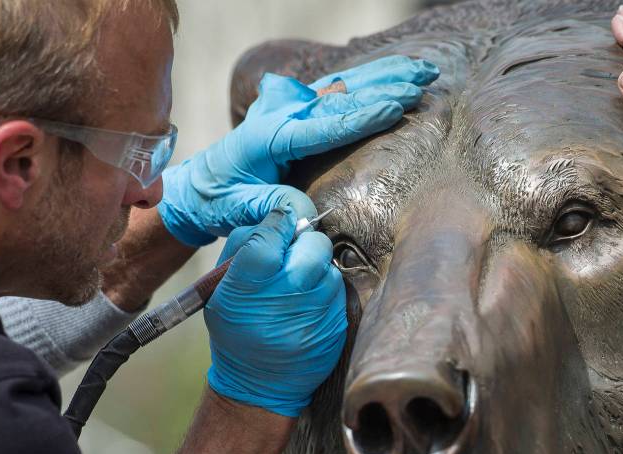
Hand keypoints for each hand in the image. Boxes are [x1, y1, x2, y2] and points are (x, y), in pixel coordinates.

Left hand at [159, 56, 439, 245]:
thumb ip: (269, 206)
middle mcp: (283, 114)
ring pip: (346, 86)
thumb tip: (304, 214)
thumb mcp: (237, 208)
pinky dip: (371, 81)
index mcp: (269, 136)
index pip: (323, 125)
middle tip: (422, 82)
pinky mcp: (300, 112)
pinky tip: (398, 74)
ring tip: (423, 70)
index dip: (360, 117)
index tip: (394, 109)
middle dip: (385, 88)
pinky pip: (340, 91)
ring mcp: (292, 109)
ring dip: (386, 77)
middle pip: (342, 97)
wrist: (199, 186)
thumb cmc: (217, 201)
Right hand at [204, 209, 345, 416]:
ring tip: (298, 285)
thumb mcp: (220, 291)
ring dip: (316, 268)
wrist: (259, 385)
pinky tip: (308, 304)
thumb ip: (244, 247)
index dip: (278, 223)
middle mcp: (284, 298)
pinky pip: (339, 291)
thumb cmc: (236, 329)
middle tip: (293, 255)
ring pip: (329, 266)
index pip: (270, 236)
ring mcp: (315, 314)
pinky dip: (325, 290)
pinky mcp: (336, 326)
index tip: (281, 224)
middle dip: (304, 243)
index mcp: (247, 287)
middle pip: (313, 244)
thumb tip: (277, 219)